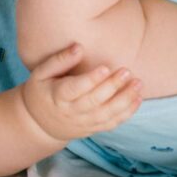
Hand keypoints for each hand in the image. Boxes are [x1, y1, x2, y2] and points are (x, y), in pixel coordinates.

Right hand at [19, 44, 141, 142]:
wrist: (38, 123)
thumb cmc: (40, 91)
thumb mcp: (41, 73)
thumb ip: (59, 60)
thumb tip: (79, 47)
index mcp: (57, 96)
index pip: (76, 88)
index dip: (91, 79)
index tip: (105, 67)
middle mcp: (71, 111)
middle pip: (95, 100)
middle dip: (113, 86)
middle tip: (127, 71)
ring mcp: (83, 122)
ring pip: (107, 114)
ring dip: (125, 100)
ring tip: (138, 84)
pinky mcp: (92, 128)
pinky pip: (112, 123)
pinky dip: (127, 113)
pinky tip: (138, 99)